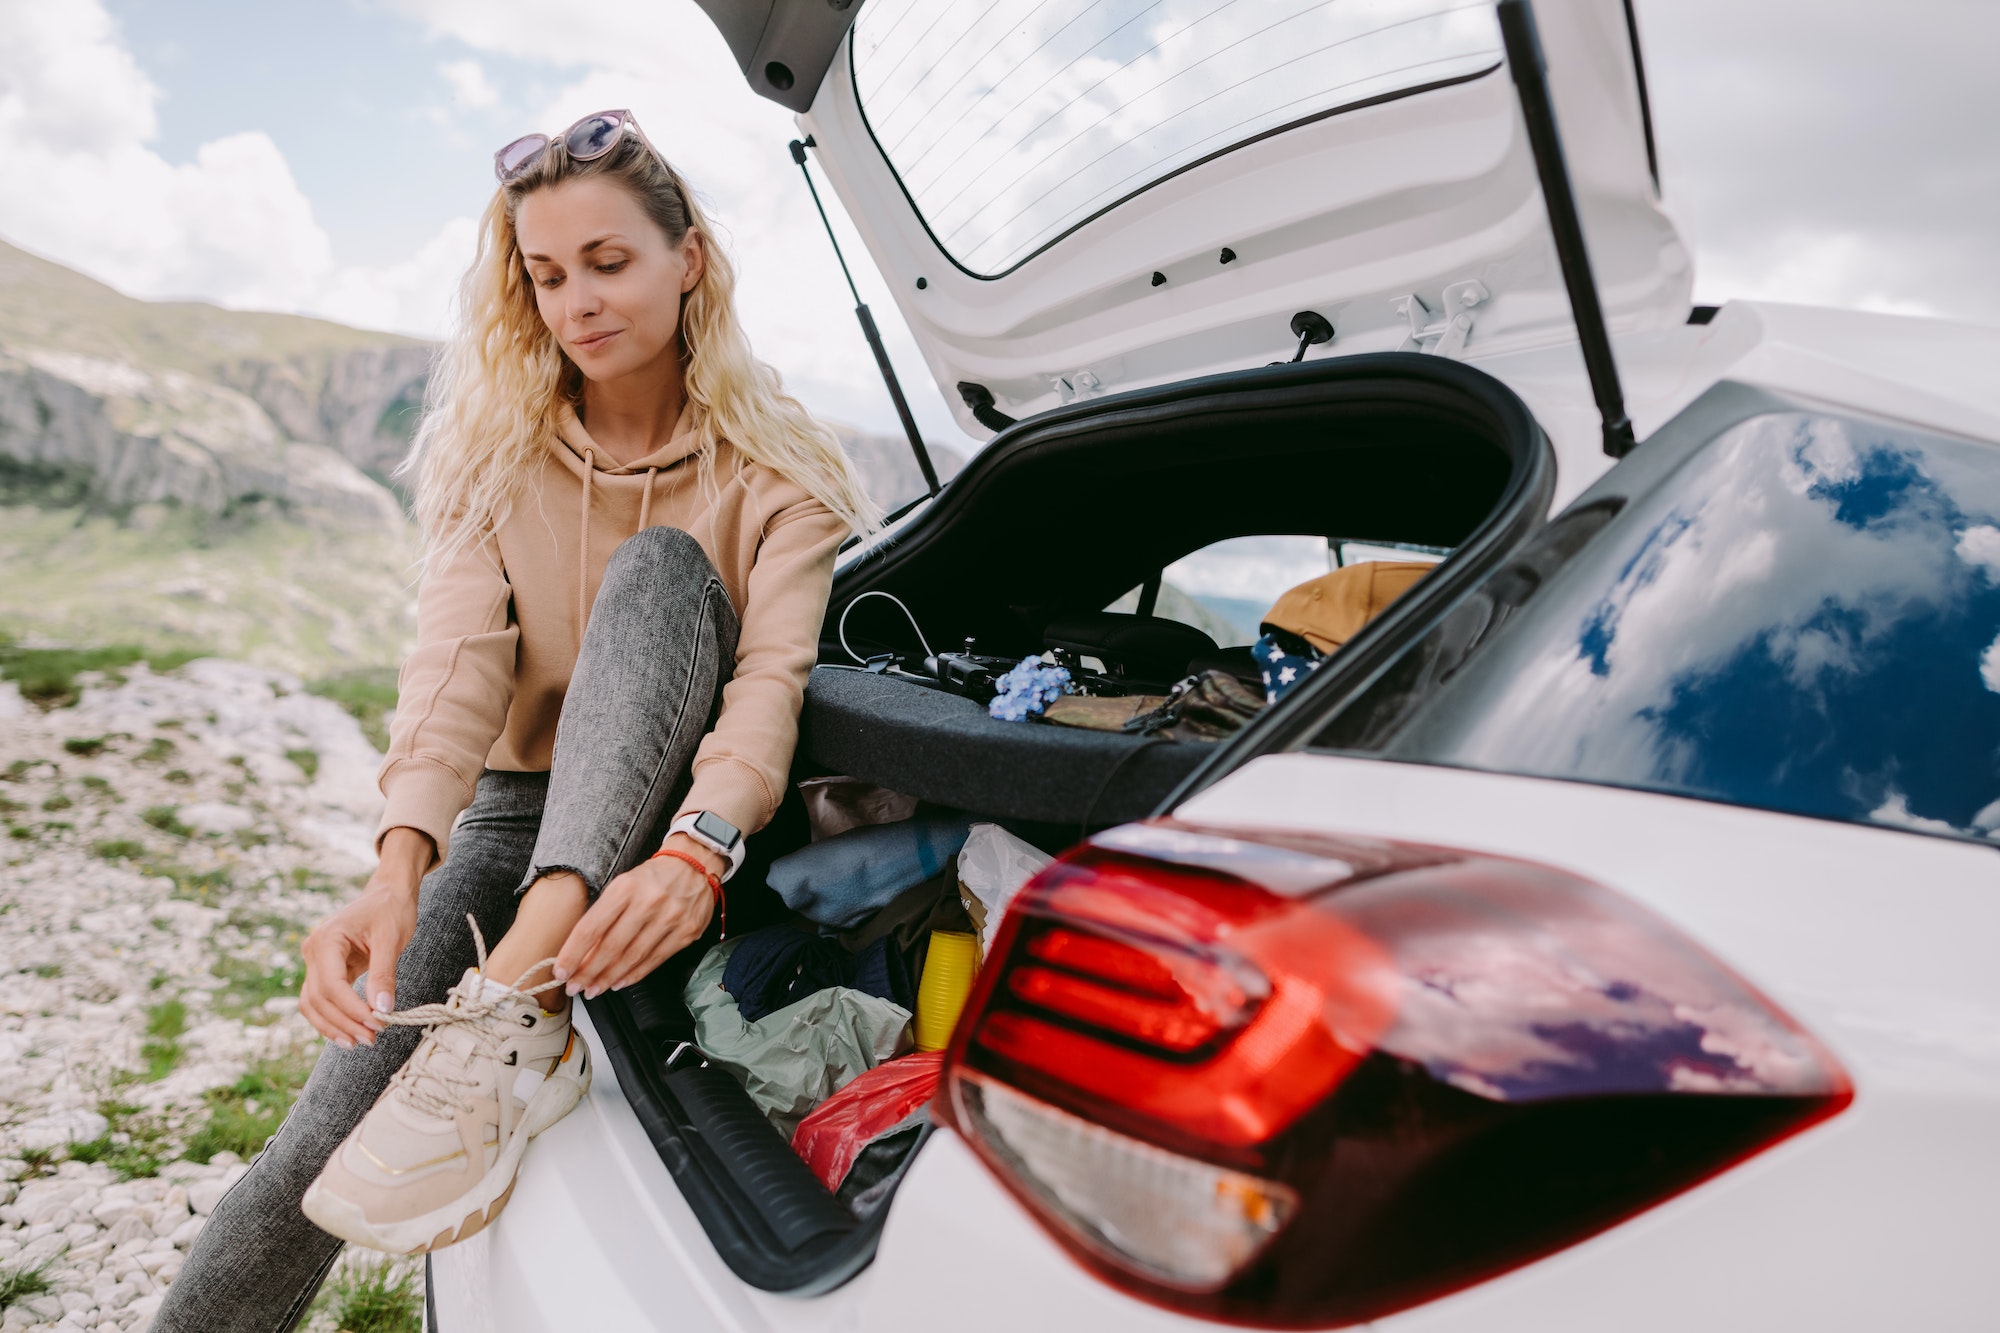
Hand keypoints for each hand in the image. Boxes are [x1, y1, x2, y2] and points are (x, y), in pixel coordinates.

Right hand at [299, 827, 430, 1046]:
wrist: (388, 893)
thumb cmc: (391, 910)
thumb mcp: (392, 939)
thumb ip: (384, 974)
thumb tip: (381, 1010)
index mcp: (326, 939)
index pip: (331, 985)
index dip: (351, 1009)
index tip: (377, 1024)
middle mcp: (313, 950)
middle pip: (319, 999)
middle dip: (344, 1023)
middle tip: (372, 1039)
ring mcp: (315, 961)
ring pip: (313, 1004)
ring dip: (334, 1026)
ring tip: (361, 1042)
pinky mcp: (325, 970)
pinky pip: (321, 1000)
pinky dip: (333, 1018)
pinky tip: (351, 1032)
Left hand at [555, 834, 723, 997]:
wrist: (694, 866)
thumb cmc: (653, 878)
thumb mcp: (622, 886)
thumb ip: (603, 916)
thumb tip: (581, 952)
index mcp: (625, 888)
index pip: (591, 928)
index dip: (573, 954)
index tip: (562, 970)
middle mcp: (648, 902)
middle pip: (611, 947)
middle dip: (589, 972)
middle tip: (576, 986)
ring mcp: (670, 918)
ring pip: (632, 958)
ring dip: (609, 978)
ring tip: (595, 988)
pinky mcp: (686, 932)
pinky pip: (655, 960)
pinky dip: (634, 975)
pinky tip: (620, 982)